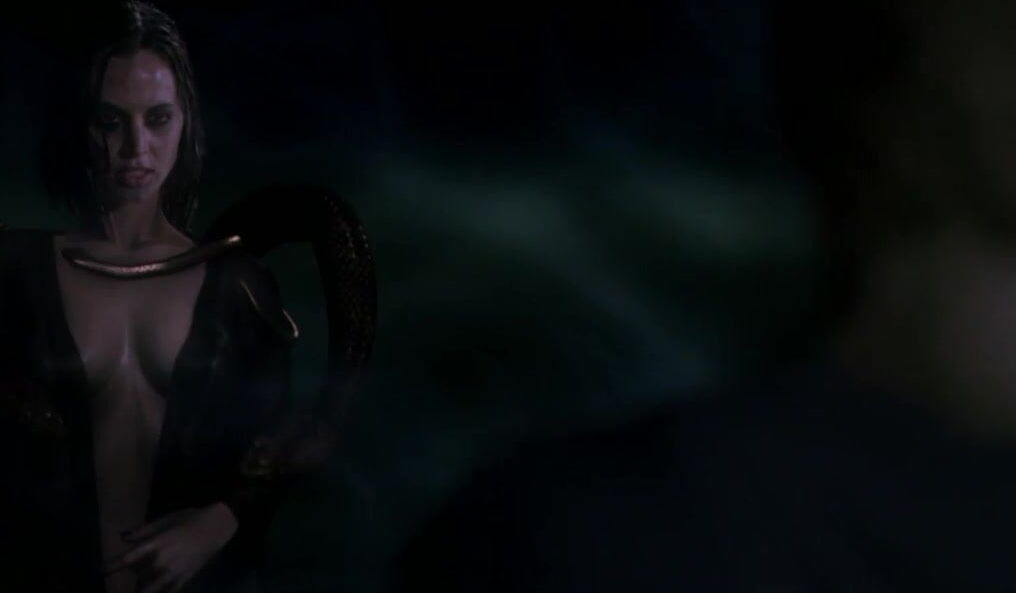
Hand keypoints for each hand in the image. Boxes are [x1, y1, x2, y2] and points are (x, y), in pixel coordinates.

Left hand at [103, 503, 238, 592]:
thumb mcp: (167, 519)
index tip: (101, 571)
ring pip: (151, 588)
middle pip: (138, 575)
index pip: (129, 558)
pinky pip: (170, 592)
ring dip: (142, 591)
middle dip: (129, 580)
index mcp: (157, 543)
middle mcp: (163, 560)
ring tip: (135, 591)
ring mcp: (174, 571)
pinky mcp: (185, 578)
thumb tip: (123, 537)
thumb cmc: (191, 518)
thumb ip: (144, 530)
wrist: (218, 526)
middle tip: (121, 583)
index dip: (112, 566)